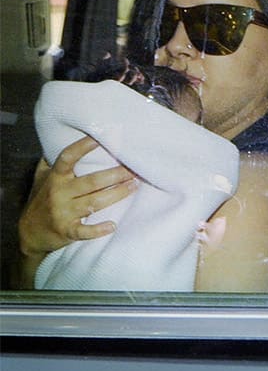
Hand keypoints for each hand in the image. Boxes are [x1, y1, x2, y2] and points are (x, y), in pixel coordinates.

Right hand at [18, 136, 135, 258]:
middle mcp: (59, 193)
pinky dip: (98, 230)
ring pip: (94, 202)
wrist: (30, 233)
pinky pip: (84, 231)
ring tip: (134, 186)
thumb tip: (63, 137)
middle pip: (91, 182)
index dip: (82, 147)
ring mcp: (63, 213)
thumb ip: (52, 161)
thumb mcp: (41, 178)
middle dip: (114, 175)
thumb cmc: (41, 200)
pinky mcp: (67, 231)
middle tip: (133, 169)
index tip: (99, 138)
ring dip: (116, 195)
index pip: (67, 159)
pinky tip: (113, 225)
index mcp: (55, 178)